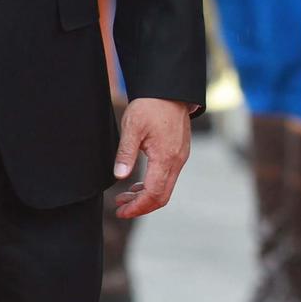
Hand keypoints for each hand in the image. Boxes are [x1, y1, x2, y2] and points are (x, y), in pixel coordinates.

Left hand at [112, 97, 193, 215]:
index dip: (137, 207)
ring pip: (166, 188)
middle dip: (141, 207)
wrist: (170, 91)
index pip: (153, 194)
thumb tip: (119, 177)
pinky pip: (168, 177)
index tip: (121, 211)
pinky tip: (138, 184)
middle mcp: (177, 161)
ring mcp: (180, 158)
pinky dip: (153, 186)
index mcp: (165, 158)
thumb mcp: (132, 128)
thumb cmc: (150, 106)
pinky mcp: (179, 153)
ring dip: (146, 197)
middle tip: (120, 208)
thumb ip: (125, 154)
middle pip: (162, 197)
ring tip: (124, 197)